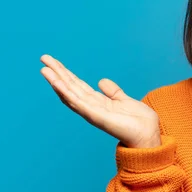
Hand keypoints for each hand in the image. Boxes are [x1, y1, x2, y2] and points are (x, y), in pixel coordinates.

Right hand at [40, 54, 160, 147]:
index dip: (66, 73)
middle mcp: (91, 107)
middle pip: (70, 87)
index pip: (77, 85)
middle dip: (57, 73)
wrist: (148, 134)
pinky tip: (57, 83)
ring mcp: (92, 112)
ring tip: (44, 69)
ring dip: (56, 81)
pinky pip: (78, 102)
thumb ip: (112, 92)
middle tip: (44, 58)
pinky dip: (66, 93)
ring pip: (69, 94)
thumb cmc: (138, 121)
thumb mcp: (124, 100)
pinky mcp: (96, 116)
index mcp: (97, 102)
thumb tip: (101, 81)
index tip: (54, 62)